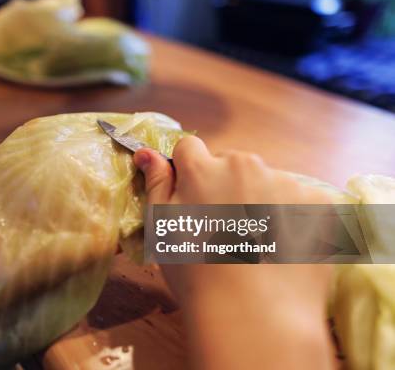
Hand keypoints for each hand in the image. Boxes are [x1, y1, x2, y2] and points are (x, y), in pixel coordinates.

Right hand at [134, 136, 335, 369]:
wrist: (253, 314)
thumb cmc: (196, 272)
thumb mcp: (162, 229)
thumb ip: (157, 184)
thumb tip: (146, 152)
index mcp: (204, 169)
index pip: (190, 148)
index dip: (188, 171)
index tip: (193, 198)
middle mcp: (245, 166)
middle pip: (232, 164)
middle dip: (227, 186)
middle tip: (225, 229)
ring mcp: (286, 182)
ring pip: (268, 182)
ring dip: (262, 201)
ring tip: (257, 245)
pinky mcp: (318, 204)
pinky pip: (301, 201)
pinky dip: (294, 218)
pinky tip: (284, 248)